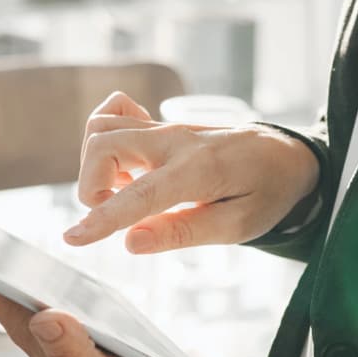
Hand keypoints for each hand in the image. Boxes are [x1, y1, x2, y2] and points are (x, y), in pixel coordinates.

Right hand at [63, 92, 319, 253]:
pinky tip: (124, 167)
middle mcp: (173, 141)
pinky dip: (103, 139)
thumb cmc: (266, 193)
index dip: (101, 219)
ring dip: (94, 164)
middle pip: (104, 143)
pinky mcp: (158, 125)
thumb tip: (130, 243)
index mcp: (198, 170)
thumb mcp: (238, 225)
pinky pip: (113, 114)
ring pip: (101, 126)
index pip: (139, 195)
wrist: (285, 154)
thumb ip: (183, 232)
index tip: (72, 240)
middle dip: (91, 185)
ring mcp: (164, 127)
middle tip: (113, 214)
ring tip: (121, 192)